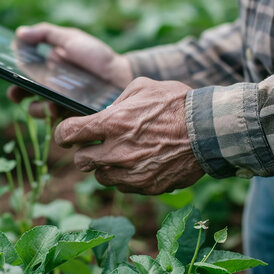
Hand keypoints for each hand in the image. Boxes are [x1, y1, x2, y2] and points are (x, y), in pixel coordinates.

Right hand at [7, 22, 131, 118]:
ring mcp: (59, 104)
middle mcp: (49, 89)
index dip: (11, 76)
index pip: (21, 76)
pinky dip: (53, 117)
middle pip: (24, 95)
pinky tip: (57, 109)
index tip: (5, 73)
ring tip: (46, 103)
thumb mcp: (71, 39)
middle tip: (15, 93)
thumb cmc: (97, 57)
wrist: (122, 75)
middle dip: (17, 94)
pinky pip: (56, 123)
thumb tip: (18, 33)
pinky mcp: (71, 118)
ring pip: (37, 110)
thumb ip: (46, 34)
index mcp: (46, 71)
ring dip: (36, 107)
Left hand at [54, 77, 203, 194]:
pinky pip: (124, 187)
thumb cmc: (177, 103)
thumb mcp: (143, 87)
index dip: (63, 134)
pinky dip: (125, 178)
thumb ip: (118, 101)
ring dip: (105, 167)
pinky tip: (138, 164)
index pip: (68, 133)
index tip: (67, 135)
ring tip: (121, 155)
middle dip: (84, 153)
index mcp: (112, 123)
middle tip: (96, 145)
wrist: (210, 130)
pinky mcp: (147, 186)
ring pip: (100, 177)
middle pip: (80, 161)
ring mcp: (132, 172)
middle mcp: (117, 151)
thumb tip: (105, 112)